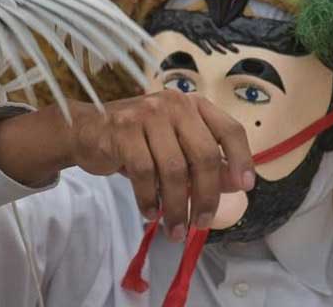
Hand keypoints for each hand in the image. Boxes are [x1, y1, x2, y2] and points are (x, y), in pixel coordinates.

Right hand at [63, 91, 254, 240]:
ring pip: (173, 169)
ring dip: (177, 207)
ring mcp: (146, 115)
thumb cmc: (138, 140)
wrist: (87, 131)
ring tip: (175, 229)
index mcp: (193, 105)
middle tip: (202, 223)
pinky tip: (150, 211)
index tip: (245, 187)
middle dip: (206, 196)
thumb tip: (238, 183)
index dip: (241, 159)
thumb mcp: (175, 146)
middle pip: (203, 155)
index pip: (229, 129)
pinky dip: (150, 199)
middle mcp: (173, 104)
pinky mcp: (122, 131)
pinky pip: (144, 173)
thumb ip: (205, 160)